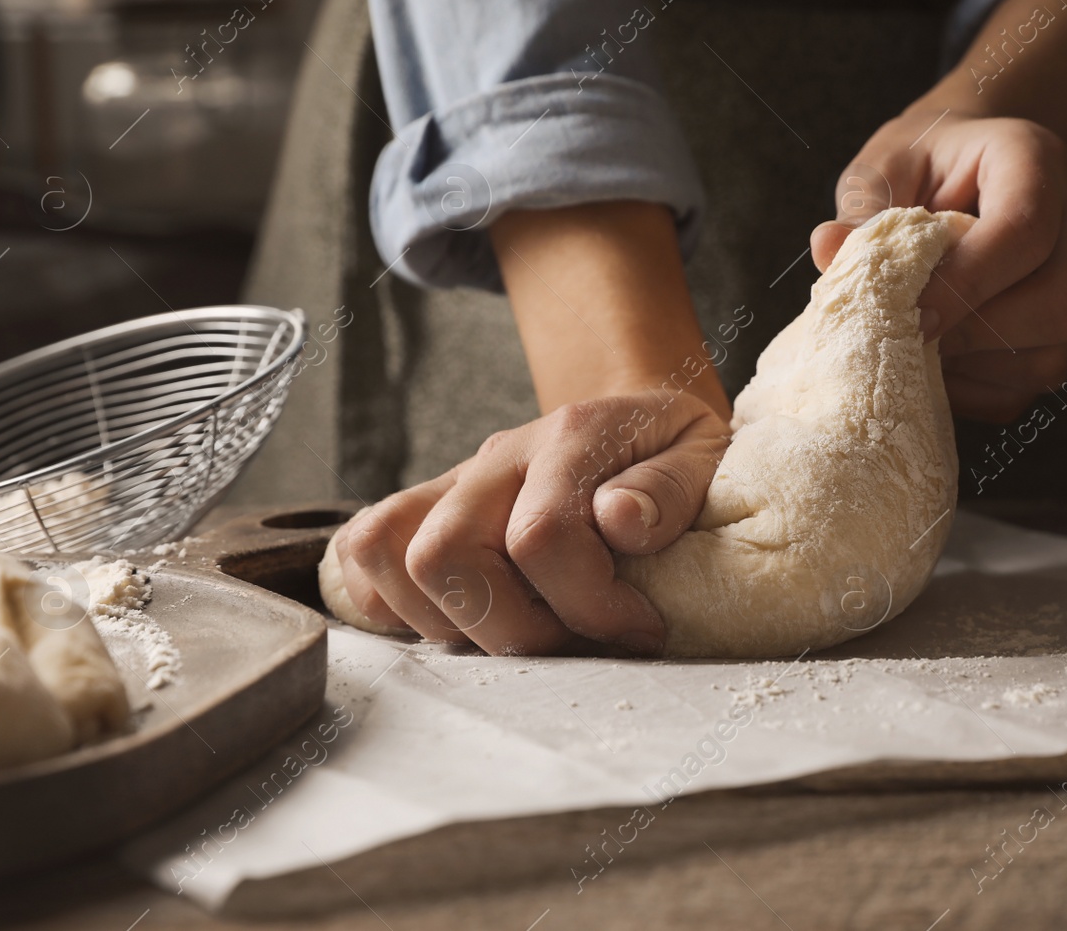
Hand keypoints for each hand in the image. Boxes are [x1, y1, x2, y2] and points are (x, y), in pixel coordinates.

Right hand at [332, 391, 729, 655]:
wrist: (633, 422)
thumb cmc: (669, 451)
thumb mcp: (704, 454)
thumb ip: (671, 488)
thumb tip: (620, 522)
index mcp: (570, 436)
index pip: (540, 537)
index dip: (591, 607)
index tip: (640, 629)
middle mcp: (496, 457)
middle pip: (446, 555)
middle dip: (515, 630)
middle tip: (579, 644)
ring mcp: (451, 483)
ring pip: (388, 554)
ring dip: (455, 622)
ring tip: (528, 631)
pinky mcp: (422, 509)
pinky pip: (362, 555)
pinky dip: (396, 604)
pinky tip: (468, 620)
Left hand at [812, 108, 1066, 421]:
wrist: (965, 169)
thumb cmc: (923, 162)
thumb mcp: (886, 165)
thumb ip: (864, 207)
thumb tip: (828, 249)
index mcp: (1033, 160)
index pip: (1024, 227)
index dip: (966, 280)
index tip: (910, 312)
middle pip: (1059, 300)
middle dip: (973, 332)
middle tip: (907, 337)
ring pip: (1051, 353)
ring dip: (970, 366)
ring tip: (910, 348)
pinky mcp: (1065, 333)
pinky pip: (1030, 386)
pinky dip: (973, 390)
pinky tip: (930, 365)